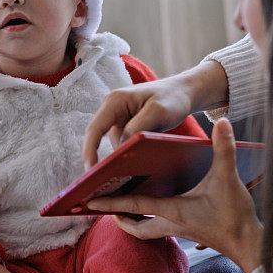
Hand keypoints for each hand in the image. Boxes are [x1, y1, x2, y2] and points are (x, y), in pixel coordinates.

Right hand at [83, 60, 228, 168]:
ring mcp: (118, 117)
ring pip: (116, 143)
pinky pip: (124, 142)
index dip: (89, 150)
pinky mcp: (126, 124)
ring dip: (126, 153)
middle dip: (108, 156)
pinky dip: (132, 150)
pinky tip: (144, 155)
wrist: (183, 93)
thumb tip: (120, 147)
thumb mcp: (157, 112)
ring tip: (143, 159)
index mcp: (115, 100)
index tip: (90, 170)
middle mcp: (112, 108)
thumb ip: (137, 128)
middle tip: (114, 179)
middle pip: (102, 138)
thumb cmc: (172, 98)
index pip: (95, 128)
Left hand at [86, 119, 262, 272]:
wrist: (249, 243)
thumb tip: (222, 123)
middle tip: (101, 206)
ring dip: (133, 220)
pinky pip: (160, 228)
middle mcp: (170, 223)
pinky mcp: (188, 231)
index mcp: (172, 210)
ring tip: (121, 207)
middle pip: (134, 226)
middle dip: (117, 217)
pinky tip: (156, 207)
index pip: (134, 206)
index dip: (110, 203)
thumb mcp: (228, 178)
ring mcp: (178, 229)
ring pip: (146, 229)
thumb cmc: (235, 215)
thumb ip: (224, 149)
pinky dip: (150, 220)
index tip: (89, 201)